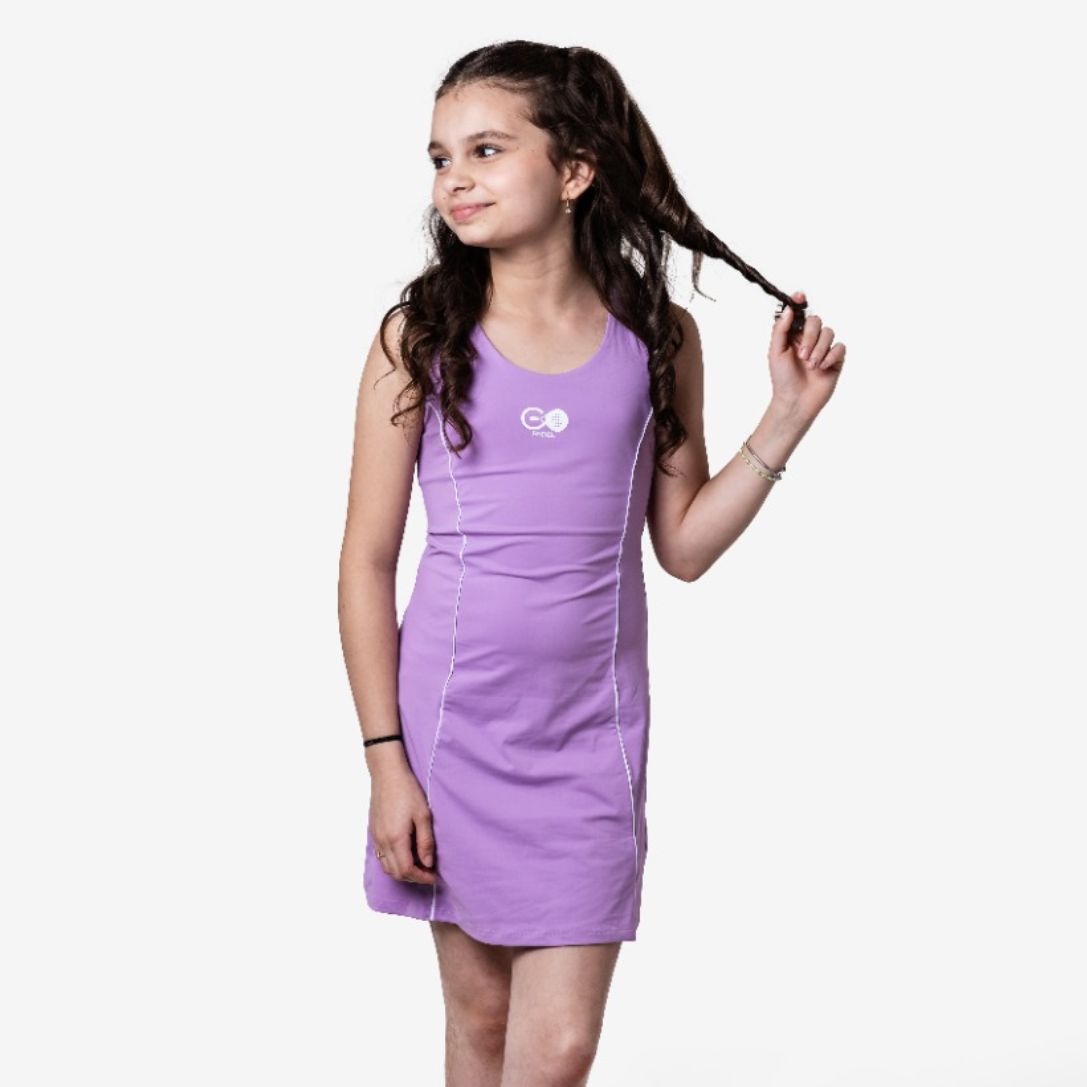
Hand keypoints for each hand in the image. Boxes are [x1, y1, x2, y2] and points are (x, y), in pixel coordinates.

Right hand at [369, 766, 437, 884]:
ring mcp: (376, 837)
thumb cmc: (407, 791)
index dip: (422, 877)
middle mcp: (382, 841)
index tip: (434, 876)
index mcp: (396, 838)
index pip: (407, 870)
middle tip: (429, 872)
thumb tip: (429, 863)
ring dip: (402, 871)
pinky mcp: (374, 831)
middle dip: (413, 877)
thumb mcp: (423, 815)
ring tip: (419, 864)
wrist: (387, 774)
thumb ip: (425, 842)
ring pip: (387, 867)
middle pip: (395, 873)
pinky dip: (394, 862)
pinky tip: (406, 853)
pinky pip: (382, 856)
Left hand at [768, 290, 846, 421]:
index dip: (800, 303)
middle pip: (817, 320)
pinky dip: (830, 356)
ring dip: (819, 349)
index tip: (800, 296)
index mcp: (794, 336)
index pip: (800, 314)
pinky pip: (840, 347)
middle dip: (810, 336)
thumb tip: (789, 309)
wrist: (795, 401)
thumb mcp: (776, 352)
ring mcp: (823, 349)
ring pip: (829, 333)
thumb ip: (781, 330)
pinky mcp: (835, 359)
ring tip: (811, 366)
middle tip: (802, 355)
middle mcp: (809, 340)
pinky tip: (822, 368)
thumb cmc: (782, 379)